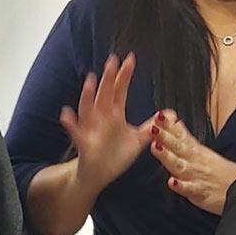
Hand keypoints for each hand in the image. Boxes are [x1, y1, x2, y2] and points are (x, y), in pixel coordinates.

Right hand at [60, 53, 154, 197]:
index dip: (124, 75)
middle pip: (105, 94)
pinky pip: (76, 132)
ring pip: (88, 109)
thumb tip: (168, 114)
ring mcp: (91, 129)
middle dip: (108, 78)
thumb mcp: (137, 140)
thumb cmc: (115, 155)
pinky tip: (67, 114)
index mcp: (114, 115)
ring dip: (88, 95)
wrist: (98, 175)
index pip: (120, 90)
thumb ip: (151, 127)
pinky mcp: (84, 144)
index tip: (130, 59)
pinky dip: (70, 123)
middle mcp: (101, 118)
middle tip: (112, 60)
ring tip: (91, 80)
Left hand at [152, 110, 235, 214]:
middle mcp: (197, 162)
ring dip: (168, 156)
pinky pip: (190, 189)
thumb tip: (178, 124)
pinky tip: (172, 181)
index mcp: (199, 152)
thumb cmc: (227, 176)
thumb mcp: (207, 153)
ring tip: (157, 147)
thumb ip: (189, 140)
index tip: (159, 116)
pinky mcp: (202, 194)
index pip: (182, 136)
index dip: (170, 126)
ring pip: (180, 166)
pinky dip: (181, 186)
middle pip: (179, 147)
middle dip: (165, 136)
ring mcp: (198, 178)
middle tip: (154, 126)